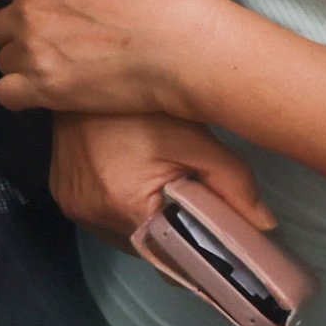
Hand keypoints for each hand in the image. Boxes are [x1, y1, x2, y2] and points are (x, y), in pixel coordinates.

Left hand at [0, 0, 230, 120]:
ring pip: (3, 59)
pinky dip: (15, 90)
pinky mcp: (46, 93)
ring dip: (18, 57)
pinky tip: (35, 86)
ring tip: (49, 57)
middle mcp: (26, 15)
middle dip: (12, 25)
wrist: (179, 44)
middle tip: (41, 29)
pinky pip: (6, 94)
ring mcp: (34, 56)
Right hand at [49, 109, 268, 247]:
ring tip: (165, 193)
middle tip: (195, 209)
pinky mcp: (61, 193)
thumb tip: (264, 225)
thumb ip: (233, 183)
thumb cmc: (144, 104)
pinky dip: (123, 211)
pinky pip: (101, 220)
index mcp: (124, 206)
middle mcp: (90, 214)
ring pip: (124, 237)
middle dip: (174, 235)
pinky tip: (137, 185)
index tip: (218, 246)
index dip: (197, 253)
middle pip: (147, 249)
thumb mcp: (196, 139)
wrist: (89, 67)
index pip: (170, 258)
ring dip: (147, 224)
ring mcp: (71, 205)